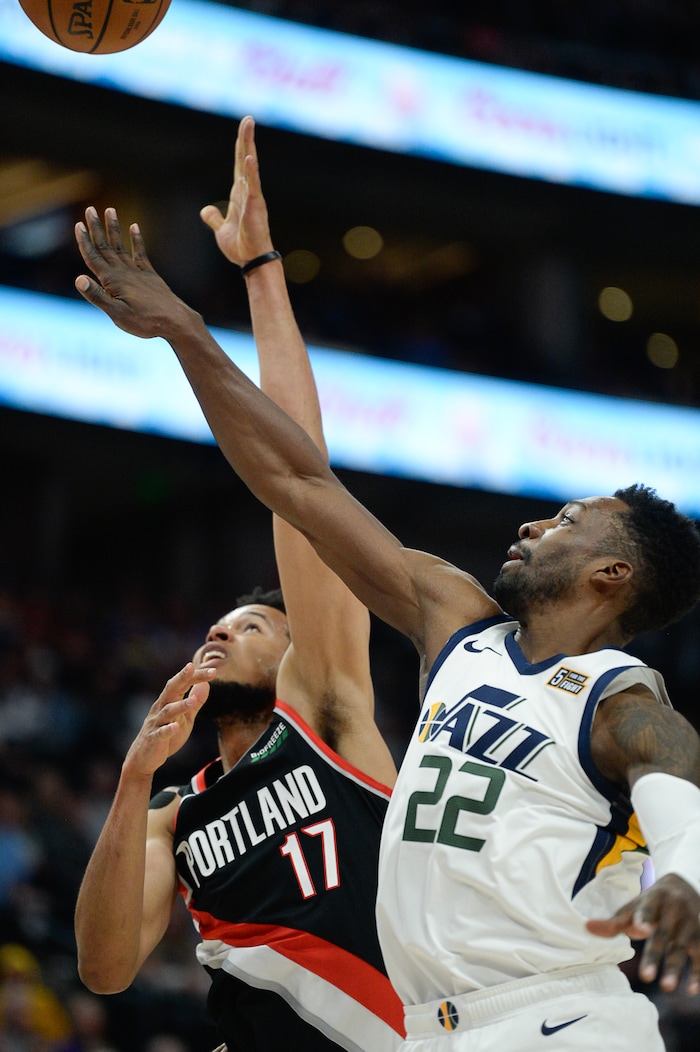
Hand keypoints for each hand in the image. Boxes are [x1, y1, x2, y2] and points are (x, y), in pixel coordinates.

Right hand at [75, 206, 194, 338]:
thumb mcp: (117, 314)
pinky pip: (141, 253)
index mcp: (112, 281)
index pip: (93, 257)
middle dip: (96, 228)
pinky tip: (134, 227)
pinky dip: (137, 240)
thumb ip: (97, 296)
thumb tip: (79, 279)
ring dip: (114, 228)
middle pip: (105, 247)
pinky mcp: (150, 275)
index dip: (84, 241)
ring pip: (121, 246)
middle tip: (90, 209)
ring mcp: (138, 272)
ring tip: (110, 210)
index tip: (79, 224)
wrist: (175, 321)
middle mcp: (123, 272)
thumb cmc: (144, 321)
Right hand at [123, 662, 215, 777]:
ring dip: (180, 705)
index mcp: (169, 702)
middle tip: (192, 667)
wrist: (144, 759)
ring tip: (193, 701)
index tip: (213, 671)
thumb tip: (206, 685)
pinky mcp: (153, 739)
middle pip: (171, 689)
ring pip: (167, 711)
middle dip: (182, 678)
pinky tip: (175, 727)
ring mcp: (156, 723)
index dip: (196, 676)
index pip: (183, 684)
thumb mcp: (184, 719)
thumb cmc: (166, 736)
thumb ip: (195, 703)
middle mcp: (161, 708)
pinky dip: (167, 729)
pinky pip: (160, 733)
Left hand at [200, 115, 273, 265]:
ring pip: (250, 166)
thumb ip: (214, 218)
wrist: (251, 261)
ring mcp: (252, 198)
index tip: (244, 128)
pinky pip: (252, 187)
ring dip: (249, 146)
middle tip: (248, 119)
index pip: (239, 164)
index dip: (241, 146)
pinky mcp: (254, 208)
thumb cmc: (241, 246)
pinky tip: (250, 158)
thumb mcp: (221, 230)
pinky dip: (251, 173)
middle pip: (245, 159)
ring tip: (249, 127)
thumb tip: (206, 211)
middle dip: (246, 138)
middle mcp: (247, 191)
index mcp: (239, 194)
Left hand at [587, 873, 699, 992]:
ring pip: (683, 948)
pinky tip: (692, 991)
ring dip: (675, 968)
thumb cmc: (652, 902)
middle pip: (664, 934)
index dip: (645, 919)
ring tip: (666, 987)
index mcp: (655, 899)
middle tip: (645, 977)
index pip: (649, 909)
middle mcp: (674, 910)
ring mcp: (690, 924)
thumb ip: (615, 921)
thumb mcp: (634, 906)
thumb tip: (587, 928)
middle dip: (655, 955)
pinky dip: (698, 974)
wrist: (685, 887)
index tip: (640, 930)